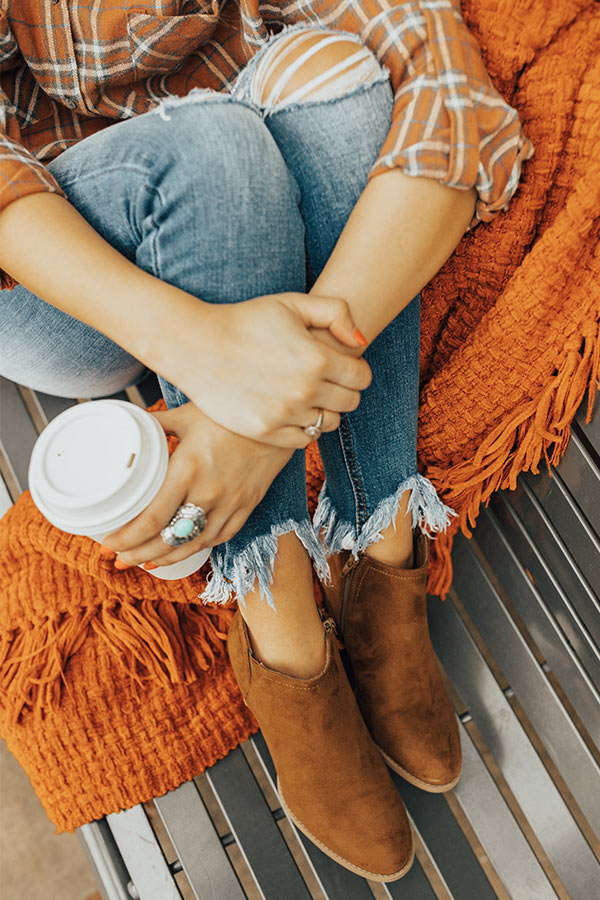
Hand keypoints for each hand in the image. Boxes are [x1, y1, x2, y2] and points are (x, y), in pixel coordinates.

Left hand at [100, 403, 293, 567]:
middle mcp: (209, 492)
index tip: (109, 542)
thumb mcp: (187, 415)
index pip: (153, 518)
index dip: (128, 537)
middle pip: (169, 538)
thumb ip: (157, 425)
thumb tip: (130, 429)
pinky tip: (183, 550)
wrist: (278, 417)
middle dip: (139, 553)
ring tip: (145, 562)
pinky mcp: (247, 506)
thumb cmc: (228, 413)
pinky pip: (220, 537)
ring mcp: (231, 503)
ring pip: (195, 544)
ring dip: (166, 557)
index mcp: (188, 470)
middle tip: (119, 558)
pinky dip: (198, 547)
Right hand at [153, 291, 371, 446]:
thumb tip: (360, 343)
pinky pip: (304, 440)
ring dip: (323, 410)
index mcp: (317, 358)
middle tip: (322, 380)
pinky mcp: (266, 432)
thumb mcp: (292, 303)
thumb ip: (336, 312)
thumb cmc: (246, 320)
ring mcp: (285, 414)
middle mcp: (305, 390)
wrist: (197, 346)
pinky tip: (290, 410)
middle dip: (342, 390)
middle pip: (350, 402)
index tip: (339, 365)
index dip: (355, 370)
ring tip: (305, 394)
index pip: (362, 377)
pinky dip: (303, 428)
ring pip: (328, 423)